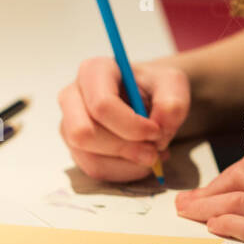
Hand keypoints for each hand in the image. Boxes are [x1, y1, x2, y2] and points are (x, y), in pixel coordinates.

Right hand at [58, 58, 189, 181]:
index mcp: (93, 71)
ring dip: (128, 163)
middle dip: (125, 148)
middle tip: (154, 149)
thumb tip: (161, 124)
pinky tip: (141, 160)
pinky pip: (96, 170)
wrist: (150, 98)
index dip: (132, 125)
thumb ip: (173, 101)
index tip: (156, 131)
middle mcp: (72, 96)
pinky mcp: (77, 148)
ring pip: (90, 158)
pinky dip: (125, 172)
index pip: (101, 105)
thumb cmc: (155, 87)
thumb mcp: (173, 84)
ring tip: (152, 154)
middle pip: (84, 134)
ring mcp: (70, 125)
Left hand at [175, 153, 243, 243]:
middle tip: (188, 202)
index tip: (211, 191)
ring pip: (235, 196)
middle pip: (240, 174)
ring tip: (188, 214)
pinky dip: (221, 223)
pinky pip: (241, 223)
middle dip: (209, 187)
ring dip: (205, 205)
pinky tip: (212, 230)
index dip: (227, 176)